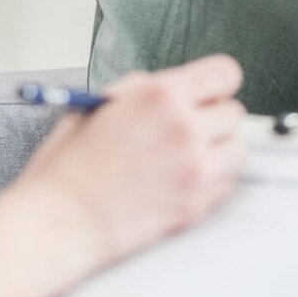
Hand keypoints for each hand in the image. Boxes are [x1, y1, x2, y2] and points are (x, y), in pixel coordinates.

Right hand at [13, 55, 248, 271]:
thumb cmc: (67, 170)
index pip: (225, 73)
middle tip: (187, 130)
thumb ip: (140, 90)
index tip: (209, 93)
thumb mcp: (96, 107)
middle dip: (212, 118)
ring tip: (187, 157)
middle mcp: (184, 129)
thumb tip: (169, 86)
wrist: (59, 223)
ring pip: (238, 148)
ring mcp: (195, 168)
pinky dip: (214, 180)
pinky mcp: (198, 202)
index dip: (216, 83)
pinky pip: (229, 182)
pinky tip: (184, 180)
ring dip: (218, 150)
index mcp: (160, 97)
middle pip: (234, 112)